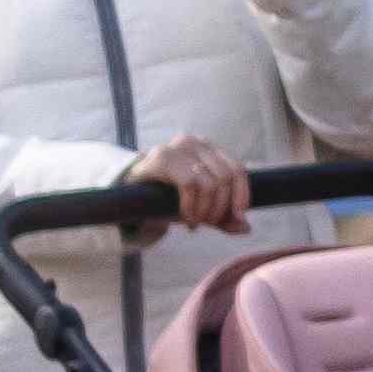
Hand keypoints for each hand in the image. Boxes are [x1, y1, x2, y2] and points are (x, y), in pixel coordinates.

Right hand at [138, 134, 254, 233]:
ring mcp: (178, 147)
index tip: (238, 216)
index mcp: (209, 149)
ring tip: (195, 223)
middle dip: (220, 207)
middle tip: (208, 223)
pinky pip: (190, 184)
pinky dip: (192, 206)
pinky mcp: (161, 157)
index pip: (237, 168)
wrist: (126, 194)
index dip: (241, 194)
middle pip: (225, 177)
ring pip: (209, 182)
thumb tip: (246, 228)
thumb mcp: (198, 208)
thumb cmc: (166, 198)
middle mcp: (196, 142)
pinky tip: (187, 219)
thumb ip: (222, 217)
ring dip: (206, 210)